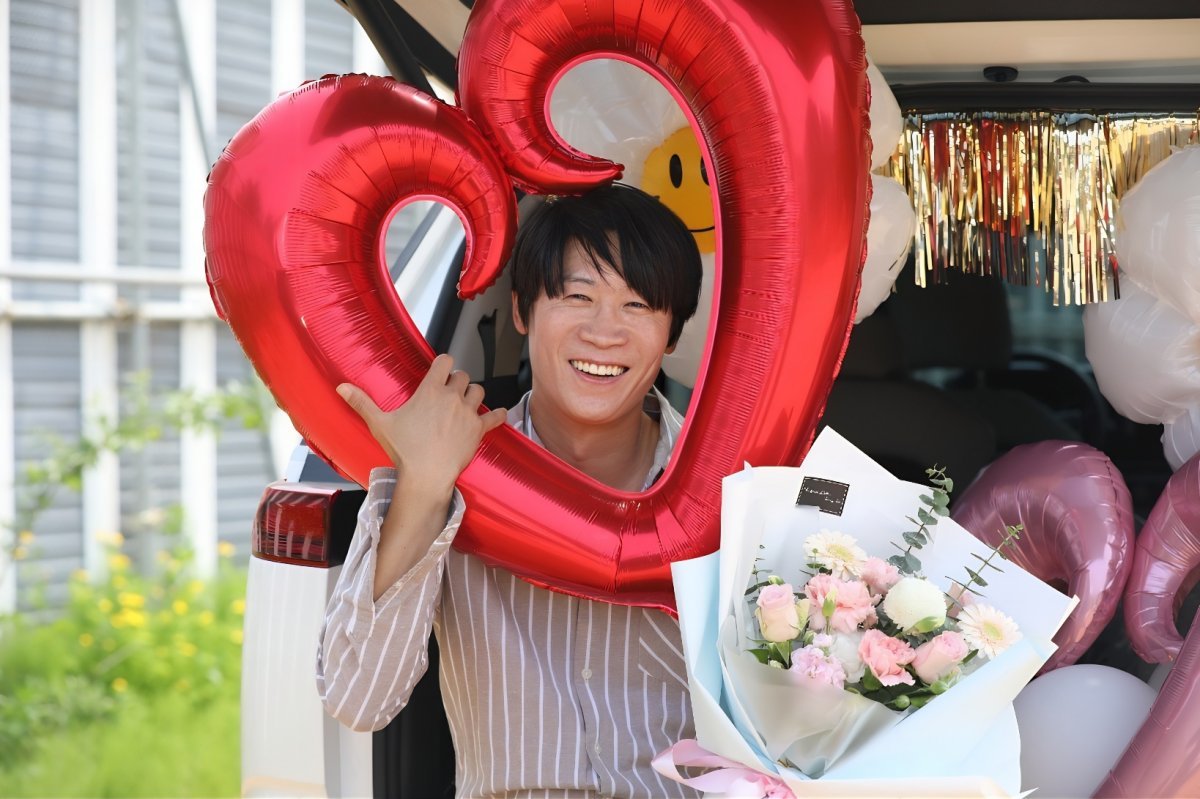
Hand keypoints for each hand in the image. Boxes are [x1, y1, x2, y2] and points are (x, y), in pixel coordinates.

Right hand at [336, 354, 507, 494]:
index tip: (440, 371)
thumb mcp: (380, 423)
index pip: (445, 361)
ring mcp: (468, 413)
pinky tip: (497, 414)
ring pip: (479, 392)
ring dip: (473, 395)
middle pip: (463, 376)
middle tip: (449, 393)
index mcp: (431, 390)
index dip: (444, 364)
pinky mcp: (479, 430)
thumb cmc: (403, 450)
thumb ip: (362, 402)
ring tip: (465, 404)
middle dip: (456, 382)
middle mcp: (452, 397)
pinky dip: (497, 415)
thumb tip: (341, 386)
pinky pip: (496, 417)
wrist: (426, 476)